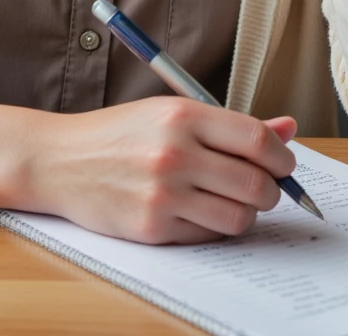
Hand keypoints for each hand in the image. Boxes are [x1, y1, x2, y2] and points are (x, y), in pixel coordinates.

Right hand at [36, 97, 298, 243]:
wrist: (60, 160)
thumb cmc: (120, 134)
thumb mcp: (170, 112)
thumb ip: (230, 125)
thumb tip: (287, 128)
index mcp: (183, 115)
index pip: (257, 140)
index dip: (281, 157)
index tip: (282, 163)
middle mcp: (175, 153)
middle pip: (255, 184)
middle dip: (271, 191)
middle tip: (264, 187)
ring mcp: (164, 193)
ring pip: (239, 217)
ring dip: (245, 213)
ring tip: (230, 200)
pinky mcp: (152, 227)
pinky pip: (209, 236)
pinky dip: (215, 227)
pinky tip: (200, 211)